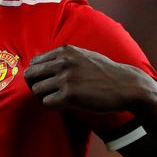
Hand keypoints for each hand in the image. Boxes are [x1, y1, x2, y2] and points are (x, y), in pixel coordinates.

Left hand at [24, 45, 150, 112]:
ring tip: (56, 99)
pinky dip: (52, 105)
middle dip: (35, 85)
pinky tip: (63, 104)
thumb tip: (43, 63)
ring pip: (37, 90)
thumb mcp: (83, 55)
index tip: (45, 81)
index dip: (37, 74)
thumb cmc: (105, 72)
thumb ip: (64, 57)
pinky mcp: (69, 95)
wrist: (126, 86)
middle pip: (30, 75)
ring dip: (44, 97)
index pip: (34, 62)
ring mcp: (65, 78)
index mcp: (64, 51)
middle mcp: (62, 62)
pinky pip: (47, 102)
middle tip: (46, 93)